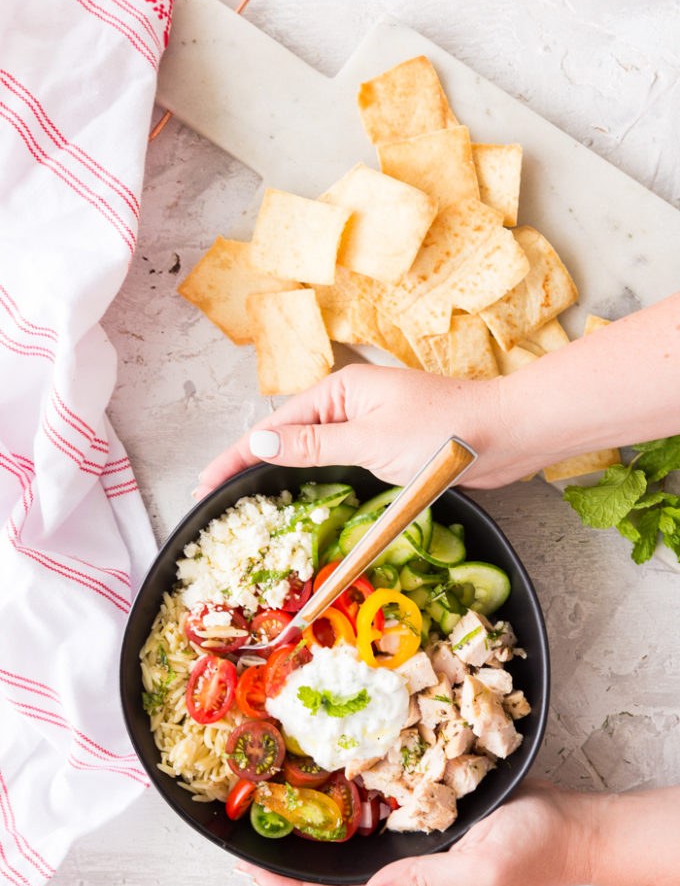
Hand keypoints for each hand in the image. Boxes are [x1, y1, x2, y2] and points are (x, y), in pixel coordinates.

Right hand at [194, 364, 534, 498]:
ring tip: (243, 495)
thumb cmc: (442, 432)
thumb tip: (258, 441)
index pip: (275, 424)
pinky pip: (339, 458)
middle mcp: (350, 402)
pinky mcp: (387, 443)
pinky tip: (300, 490)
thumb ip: (312, 444)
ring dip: (280, 469)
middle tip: (214, 493)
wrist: (503, 435)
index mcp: (341, 390)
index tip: (204, 481)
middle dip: (250, 461)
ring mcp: (369, 422)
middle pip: (287, 434)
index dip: (237, 454)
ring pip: (312, 448)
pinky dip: (314, 474)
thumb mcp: (369, 441)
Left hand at [233, 781, 591, 885]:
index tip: (253, 873)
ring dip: (315, 843)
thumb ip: (424, 884)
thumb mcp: (481, 874)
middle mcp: (410, 883)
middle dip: (291, 872)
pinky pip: (379, 828)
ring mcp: (418, 856)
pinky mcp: (428, 827)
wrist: (571, 826)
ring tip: (277, 822)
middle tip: (249, 846)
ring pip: (353, 857)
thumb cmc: (534, 851)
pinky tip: (331, 796)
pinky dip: (349, 817)